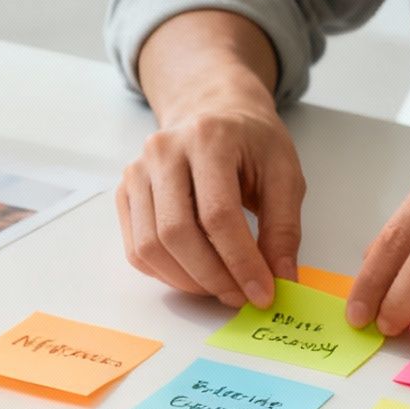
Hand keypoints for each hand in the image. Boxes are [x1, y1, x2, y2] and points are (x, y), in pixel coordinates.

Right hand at [117, 95, 305, 308]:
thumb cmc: (251, 142)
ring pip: (150, 246)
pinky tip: (195, 274)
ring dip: (187, 281)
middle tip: (241, 297)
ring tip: (221, 288)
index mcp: (208, 139)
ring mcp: (137, 172)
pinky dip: (165, 273)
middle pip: (176, 233)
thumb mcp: (284, 173)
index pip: (218, 214)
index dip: (241, 261)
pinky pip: (136, 249)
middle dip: (212, 277)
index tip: (263, 293)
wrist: (212, 111)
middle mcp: (163, 152)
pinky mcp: (125, 192)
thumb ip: (284, 227)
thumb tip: (281, 280)